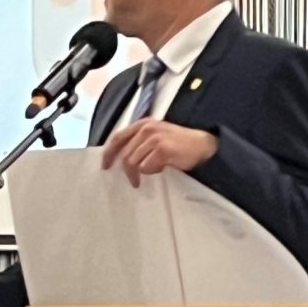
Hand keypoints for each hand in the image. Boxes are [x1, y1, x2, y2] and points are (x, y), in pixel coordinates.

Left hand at [99, 119, 217, 185]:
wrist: (202, 146)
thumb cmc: (178, 144)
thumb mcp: (155, 138)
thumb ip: (139, 143)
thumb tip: (120, 159)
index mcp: (142, 124)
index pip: (117, 137)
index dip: (108, 153)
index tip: (105, 166)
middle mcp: (146, 129)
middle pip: (124, 154)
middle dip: (127, 171)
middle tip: (133, 182)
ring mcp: (154, 138)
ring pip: (133, 162)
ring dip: (140, 173)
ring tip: (153, 174)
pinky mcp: (162, 148)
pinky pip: (146, 166)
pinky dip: (152, 171)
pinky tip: (162, 169)